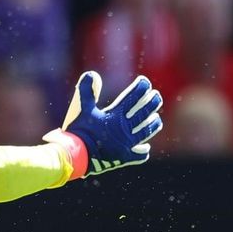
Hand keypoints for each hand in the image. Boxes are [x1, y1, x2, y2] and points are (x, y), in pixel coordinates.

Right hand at [48, 71, 162, 175]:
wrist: (76, 155)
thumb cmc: (79, 131)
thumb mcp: (80, 109)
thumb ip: (86, 91)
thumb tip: (92, 74)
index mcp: (115, 116)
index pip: (133, 98)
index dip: (141, 88)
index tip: (145, 82)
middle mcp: (124, 129)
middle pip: (144, 113)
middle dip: (152, 102)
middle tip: (156, 95)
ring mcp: (127, 144)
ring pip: (146, 132)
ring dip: (153, 123)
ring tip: (156, 117)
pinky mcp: (124, 157)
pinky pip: (139, 154)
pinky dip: (143, 150)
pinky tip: (145, 147)